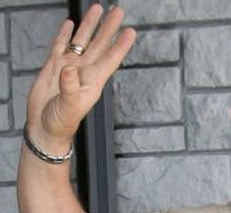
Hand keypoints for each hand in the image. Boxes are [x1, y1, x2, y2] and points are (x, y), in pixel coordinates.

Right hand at [26, 4, 135, 145]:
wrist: (44, 128)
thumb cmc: (61, 122)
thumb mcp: (69, 107)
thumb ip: (70, 87)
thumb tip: (69, 69)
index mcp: (93, 81)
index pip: (110, 59)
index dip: (120, 45)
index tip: (131, 32)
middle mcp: (84, 71)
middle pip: (99, 44)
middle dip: (108, 28)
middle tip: (118, 12)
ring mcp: (68, 67)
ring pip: (82, 41)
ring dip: (90, 26)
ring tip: (97, 9)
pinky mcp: (53, 66)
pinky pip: (60, 46)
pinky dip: (65, 34)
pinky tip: (71, 24)